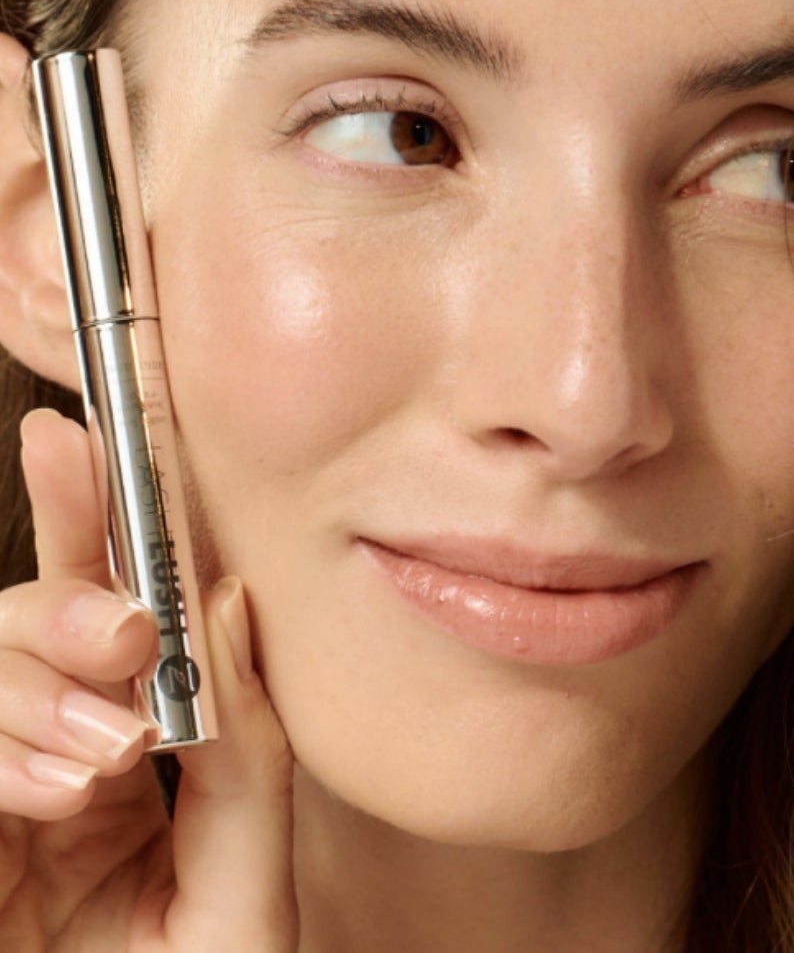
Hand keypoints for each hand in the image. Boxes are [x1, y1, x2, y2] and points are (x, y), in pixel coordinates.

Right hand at [0, 409, 296, 951]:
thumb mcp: (244, 876)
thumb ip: (246, 744)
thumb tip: (226, 598)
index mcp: (137, 748)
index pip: (111, 613)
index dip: (89, 520)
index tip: (78, 440)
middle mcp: (59, 753)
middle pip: (29, 623)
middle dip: (68, 604)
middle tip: (129, 632)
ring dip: (35, 690)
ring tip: (106, 752)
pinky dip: (2, 751)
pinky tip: (61, 788)